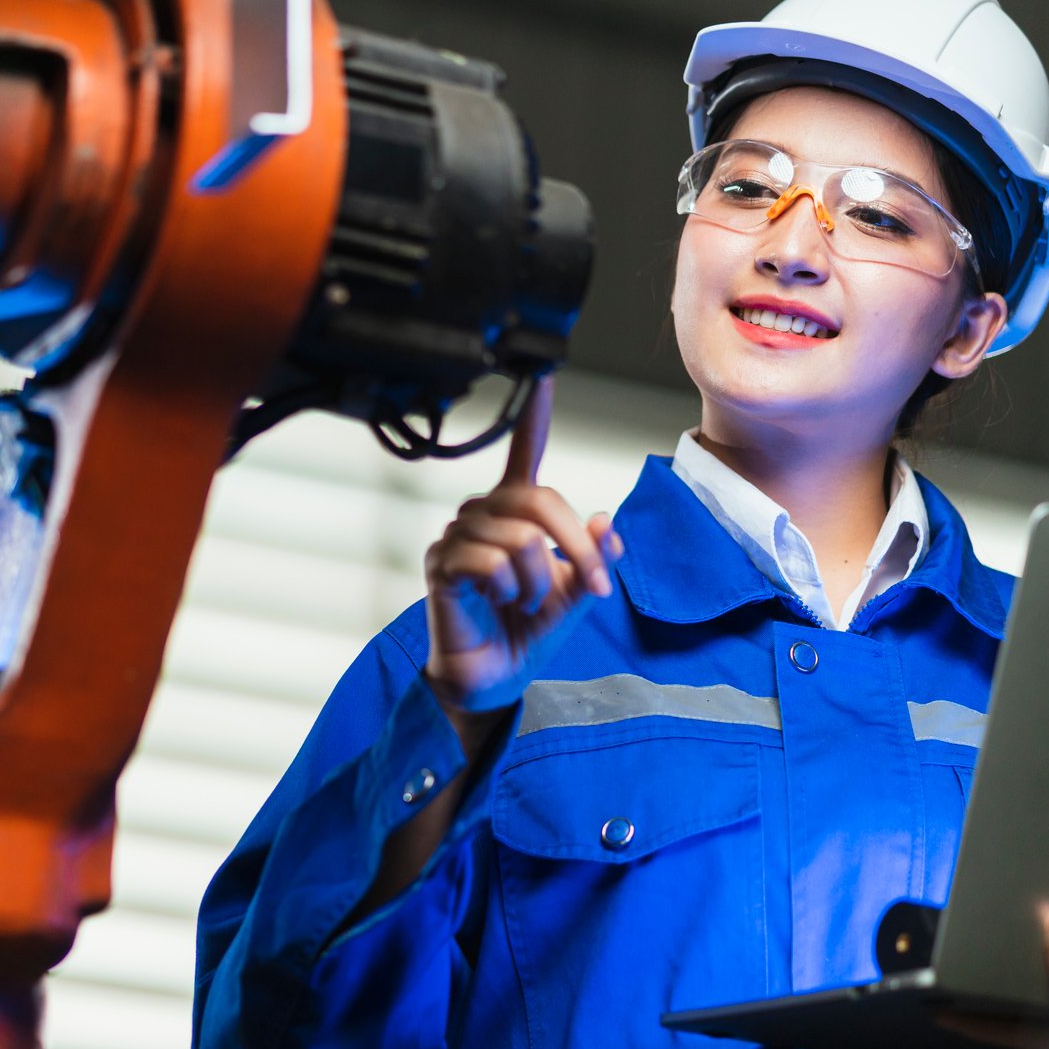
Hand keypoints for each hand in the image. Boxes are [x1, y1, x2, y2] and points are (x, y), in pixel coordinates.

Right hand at [422, 376, 621, 714]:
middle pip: (541, 500)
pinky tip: (500, 601)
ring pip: (522, 537)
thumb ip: (593, 558)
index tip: (542, 370)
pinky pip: (492, 560)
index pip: (524, 453)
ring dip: (541, 580)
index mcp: (515, 512)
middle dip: (578, 547)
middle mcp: (483, 514)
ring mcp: (458, 536)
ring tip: (527, 602)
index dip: (534, 414)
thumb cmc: (526, 630)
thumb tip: (606, 520)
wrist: (492, 678)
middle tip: (593, 587)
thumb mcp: (576, 593)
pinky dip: (511, 587)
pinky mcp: (442, 564)